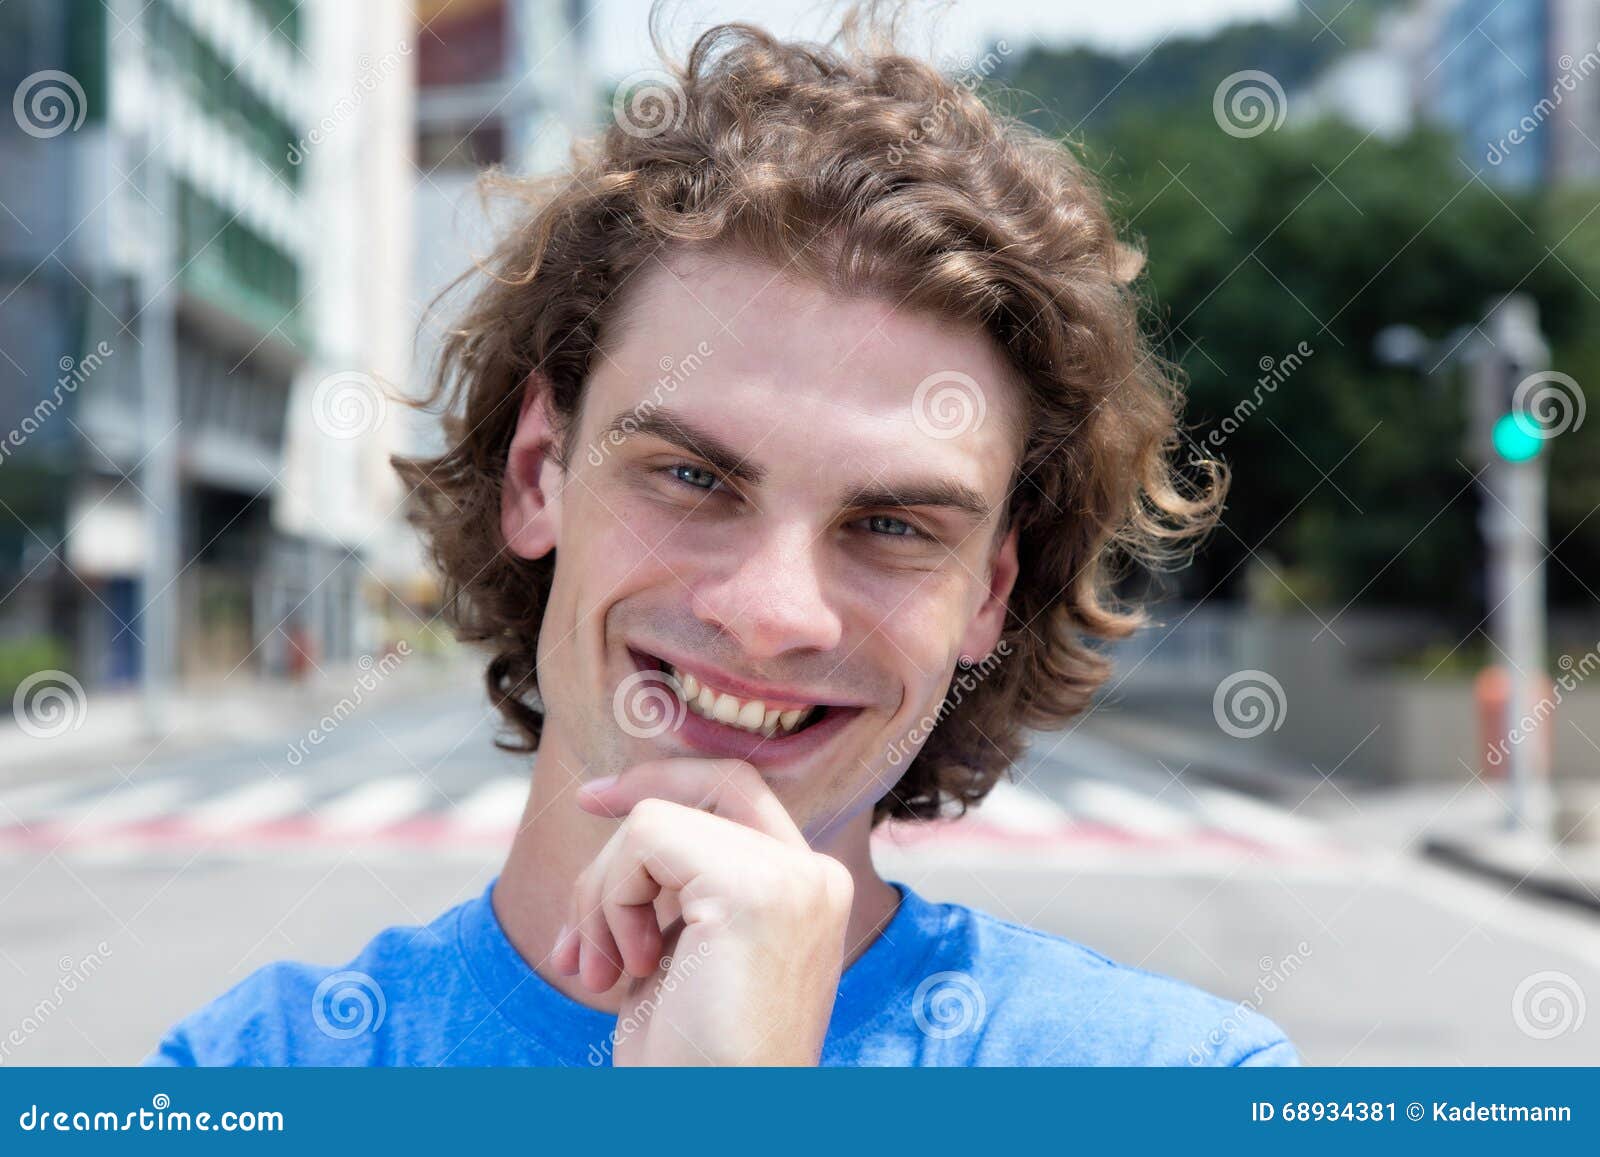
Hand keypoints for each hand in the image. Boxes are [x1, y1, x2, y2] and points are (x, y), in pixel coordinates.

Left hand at [552, 758, 853, 1065]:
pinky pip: (645, 838)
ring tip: (606, 971)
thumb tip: (623, 811)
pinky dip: (608, 903)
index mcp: (810, 890)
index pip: (739, 790)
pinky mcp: (754, 890)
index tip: (595, 798)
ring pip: (657, 820)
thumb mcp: (685, 950)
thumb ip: (681, 883)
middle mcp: (815, 876)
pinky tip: (627, 970)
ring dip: (603, 897)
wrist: (709, 1122)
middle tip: (578, 878)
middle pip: (706, 788)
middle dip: (624, 826)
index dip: (668, 777)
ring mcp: (792, 879)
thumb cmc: (689, 1060)